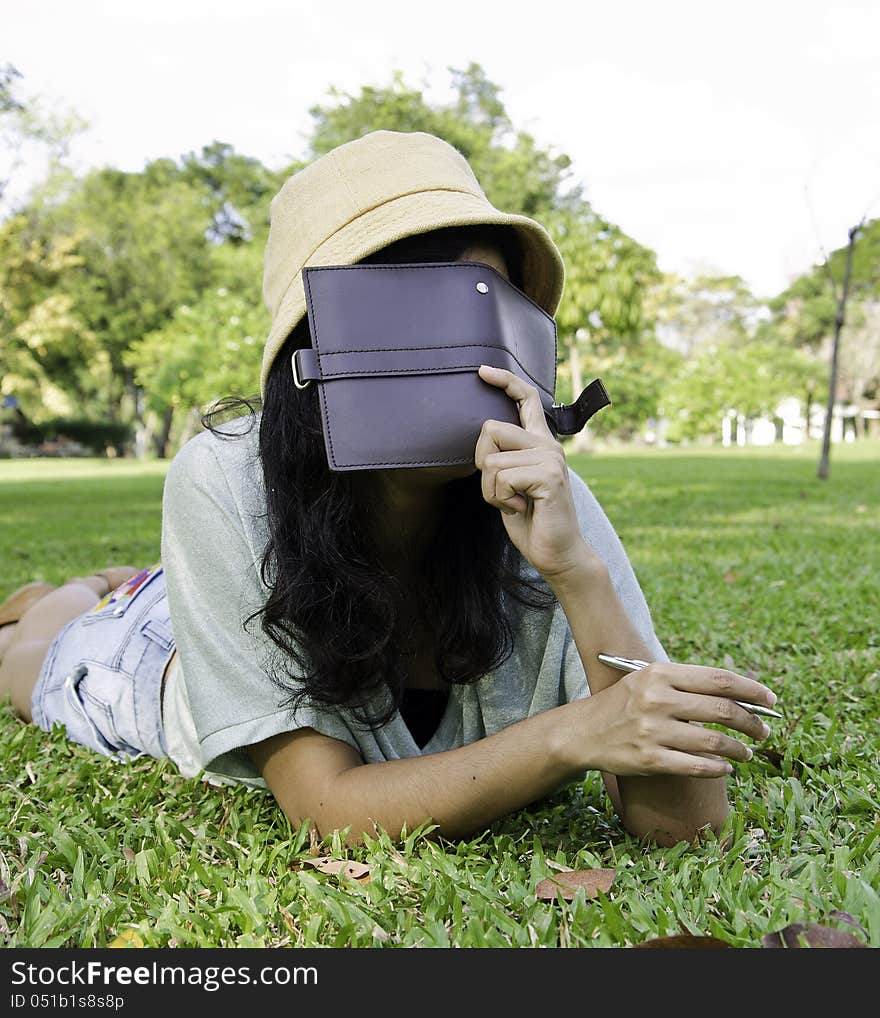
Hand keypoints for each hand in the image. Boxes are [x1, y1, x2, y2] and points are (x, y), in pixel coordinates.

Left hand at [475, 364, 592, 580]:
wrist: (557, 554)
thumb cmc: (531, 521)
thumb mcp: (509, 485)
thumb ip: (501, 460)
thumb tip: (482, 439)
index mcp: (539, 443)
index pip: (525, 399)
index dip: (504, 380)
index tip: (481, 371)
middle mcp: (547, 445)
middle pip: (489, 428)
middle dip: (481, 463)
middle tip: (501, 490)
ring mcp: (550, 458)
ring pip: (491, 460)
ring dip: (491, 490)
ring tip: (514, 503)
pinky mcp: (549, 476)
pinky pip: (501, 478)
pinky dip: (501, 500)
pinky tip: (522, 509)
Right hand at [580, 662, 775, 777]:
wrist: (585, 732)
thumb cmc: (626, 704)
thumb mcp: (651, 681)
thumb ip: (689, 685)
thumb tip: (741, 695)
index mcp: (661, 674)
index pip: (720, 679)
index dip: (752, 690)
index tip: (771, 700)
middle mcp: (658, 700)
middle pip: (724, 710)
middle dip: (753, 722)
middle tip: (763, 731)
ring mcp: (653, 731)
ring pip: (715, 742)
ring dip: (740, 750)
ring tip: (747, 753)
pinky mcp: (650, 759)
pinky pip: (697, 766)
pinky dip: (719, 769)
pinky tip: (726, 768)